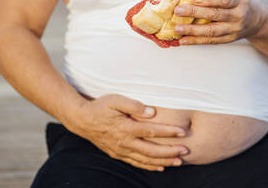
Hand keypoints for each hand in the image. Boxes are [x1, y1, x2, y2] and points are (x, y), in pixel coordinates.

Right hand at [70, 94, 188, 171]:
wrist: (81, 119)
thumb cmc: (100, 106)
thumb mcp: (115, 100)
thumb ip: (134, 105)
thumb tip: (152, 112)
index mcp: (125, 128)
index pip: (151, 131)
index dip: (168, 132)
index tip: (182, 132)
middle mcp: (124, 142)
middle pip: (151, 150)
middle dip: (170, 152)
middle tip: (185, 151)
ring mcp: (121, 150)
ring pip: (145, 160)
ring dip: (163, 161)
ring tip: (178, 162)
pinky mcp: (117, 154)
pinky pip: (136, 163)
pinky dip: (149, 166)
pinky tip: (160, 167)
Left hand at [173, 0, 267, 44]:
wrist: (259, 21)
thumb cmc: (243, 2)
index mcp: (241, 2)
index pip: (224, 1)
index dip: (209, 0)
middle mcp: (238, 17)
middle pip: (215, 15)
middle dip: (195, 13)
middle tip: (178, 11)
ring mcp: (233, 30)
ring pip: (211, 31)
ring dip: (192, 30)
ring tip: (177, 28)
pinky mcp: (228, 39)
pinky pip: (210, 41)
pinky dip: (196, 41)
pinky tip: (183, 40)